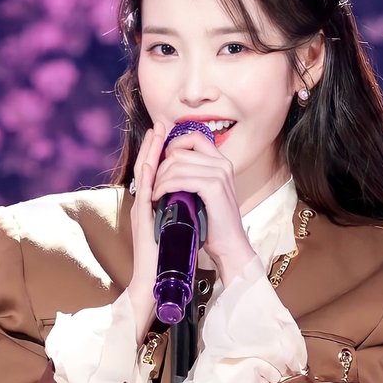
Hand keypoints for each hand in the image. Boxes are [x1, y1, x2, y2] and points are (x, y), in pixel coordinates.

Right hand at [127, 120, 166, 341]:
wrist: (154, 281)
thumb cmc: (166, 260)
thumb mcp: (176, 229)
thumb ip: (179, 213)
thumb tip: (192, 201)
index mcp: (153, 207)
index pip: (156, 174)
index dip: (161, 154)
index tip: (168, 136)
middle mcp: (144, 206)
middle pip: (147, 168)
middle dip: (154, 146)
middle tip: (159, 125)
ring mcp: (141, 211)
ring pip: (143, 174)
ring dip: (149, 152)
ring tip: (155, 132)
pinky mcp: (142, 219)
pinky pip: (144, 190)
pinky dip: (148, 173)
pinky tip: (152, 159)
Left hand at [151, 131, 255, 284]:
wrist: (229, 245)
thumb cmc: (212, 222)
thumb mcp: (204, 192)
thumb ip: (193, 173)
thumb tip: (168, 159)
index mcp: (221, 162)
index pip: (193, 137)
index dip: (172, 146)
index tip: (160, 164)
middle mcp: (222, 164)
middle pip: (179, 151)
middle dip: (159, 167)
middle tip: (153, 186)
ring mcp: (219, 174)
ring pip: (176, 164)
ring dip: (159, 180)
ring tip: (154, 194)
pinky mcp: (214, 187)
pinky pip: (179, 179)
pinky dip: (164, 187)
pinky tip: (159, 198)